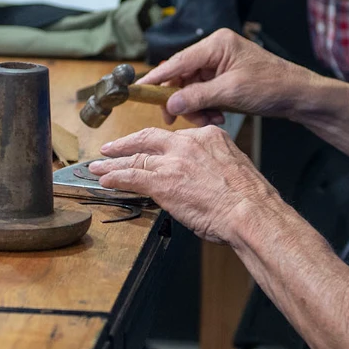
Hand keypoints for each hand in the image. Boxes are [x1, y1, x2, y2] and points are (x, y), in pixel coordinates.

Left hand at [90, 125, 278, 243]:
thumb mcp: (233, 168)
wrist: (249, 212)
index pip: (175, 137)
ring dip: (113, 164)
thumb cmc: (248, 199)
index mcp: (209, 136)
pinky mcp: (162, 181)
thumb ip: (211, 166)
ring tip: (98, 167)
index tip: (148, 148)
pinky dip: (115, 178)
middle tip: (110, 148)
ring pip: (135, 158)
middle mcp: (189, 143)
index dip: (156, 144)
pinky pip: (131, 177)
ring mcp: (174, 161)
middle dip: (126, 144)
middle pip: (148, 138)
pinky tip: (105, 180)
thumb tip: (197, 178)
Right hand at [137, 29, 314, 126]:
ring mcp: (220, 64)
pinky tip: (217, 116)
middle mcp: (216, 50)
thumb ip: (198, 97)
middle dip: (182, 99)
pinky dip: (206, 106)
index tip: (140, 90)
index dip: (158, 77)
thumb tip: (170, 104)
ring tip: (210, 118)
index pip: (178, 60)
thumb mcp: (231, 92)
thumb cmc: (273, 85)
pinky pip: (204, 93)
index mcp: (217, 44)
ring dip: (196, 106)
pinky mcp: (225, 77)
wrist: (299, 95)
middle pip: (182, 76)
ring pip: (192, 87)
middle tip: (178, 118)